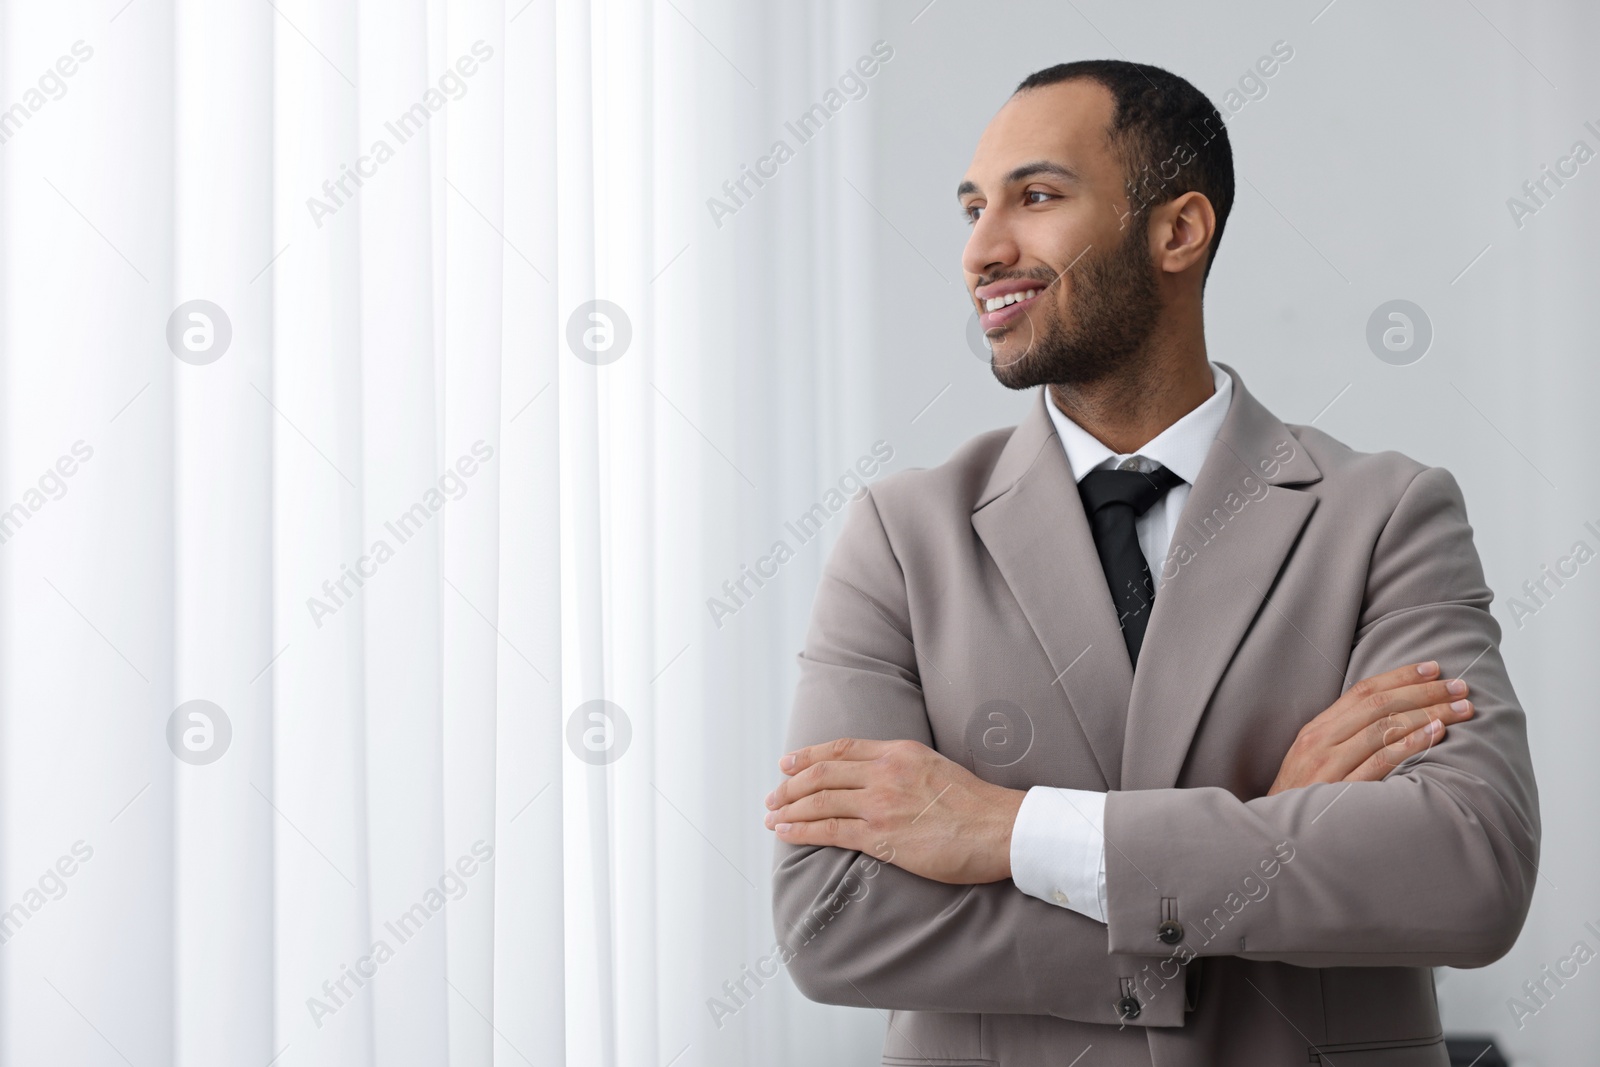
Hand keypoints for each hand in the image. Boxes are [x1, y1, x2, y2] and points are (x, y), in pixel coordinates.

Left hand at [763, 738, 1025, 883]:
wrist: (1000, 828)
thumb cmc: (976, 805)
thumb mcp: (936, 767)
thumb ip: (903, 767)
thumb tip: (879, 776)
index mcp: (898, 752)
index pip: (841, 748)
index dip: (809, 755)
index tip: (788, 763)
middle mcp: (884, 772)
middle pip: (822, 773)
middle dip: (790, 785)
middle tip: (773, 796)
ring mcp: (881, 803)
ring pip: (820, 801)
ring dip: (789, 809)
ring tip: (772, 817)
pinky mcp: (881, 835)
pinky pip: (830, 830)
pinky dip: (802, 830)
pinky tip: (787, 832)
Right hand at [1268, 660, 1472, 795]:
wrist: (1277, 834)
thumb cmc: (1302, 798)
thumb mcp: (1314, 760)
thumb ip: (1344, 738)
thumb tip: (1389, 719)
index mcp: (1316, 729)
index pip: (1362, 691)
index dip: (1401, 676)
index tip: (1434, 669)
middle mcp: (1321, 740)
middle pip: (1379, 705)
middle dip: (1425, 692)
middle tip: (1460, 687)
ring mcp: (1329, 764)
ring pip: (1384, 727)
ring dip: (1428, 714)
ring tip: (1460, 709)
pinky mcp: (1339, 789)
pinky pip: (1380, 760)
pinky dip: (1410, 744)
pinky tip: (1436, 734)